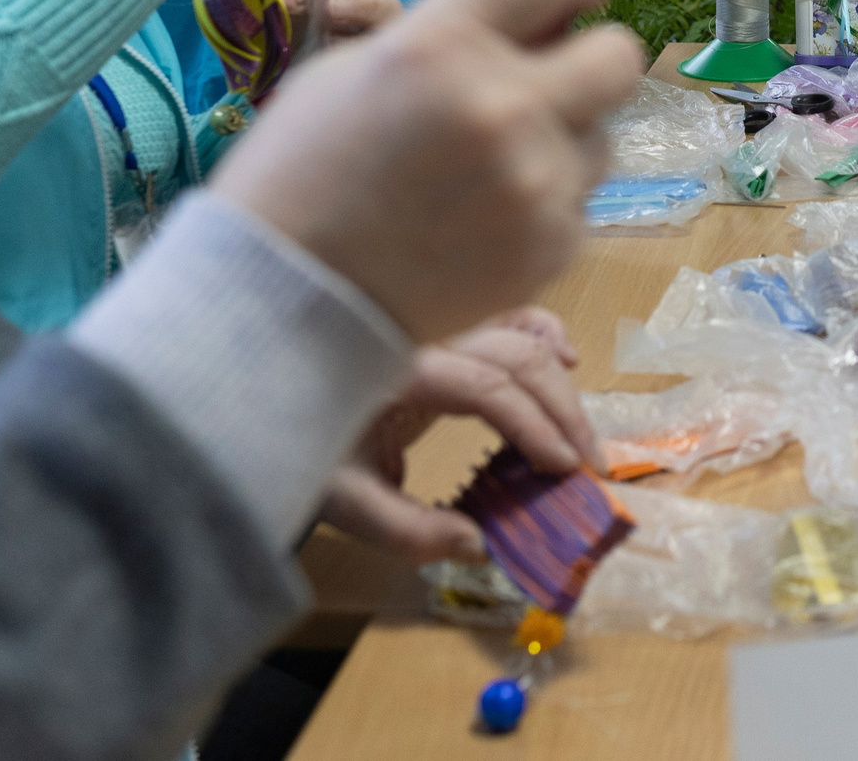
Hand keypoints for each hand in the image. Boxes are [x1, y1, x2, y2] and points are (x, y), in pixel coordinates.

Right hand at [212, 0, 644, 341]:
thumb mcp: (360, 66)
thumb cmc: (304, 168)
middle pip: (620, 53)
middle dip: (590, 59)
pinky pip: (578, 201)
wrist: (286, 296)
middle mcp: (504, 105)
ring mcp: (535, 182)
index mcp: (445, 43)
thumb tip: (544, 19)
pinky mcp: (552, 246)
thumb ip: (458, 33)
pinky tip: (479, 220)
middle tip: (550, 80)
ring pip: (601, 135)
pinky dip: (543, 206)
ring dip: (561, 141)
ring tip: (486, 170)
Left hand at [316, 314, 603, 563]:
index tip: (565, 470)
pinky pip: (506, 314)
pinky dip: (542, 332)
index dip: (534, 427)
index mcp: (402, 369)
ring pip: (520, 332)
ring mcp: (439, 325)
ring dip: (560, 381)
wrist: (267, 400)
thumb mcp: (343, 499)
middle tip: (590, 466)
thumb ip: (406, 531)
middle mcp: (427, 334)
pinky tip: (566, 361)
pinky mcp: (447, 330)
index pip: (488, 387)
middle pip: (517, 356)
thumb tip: (478, 543)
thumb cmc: (305, 445)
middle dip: (563, 411)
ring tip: (581, 437)